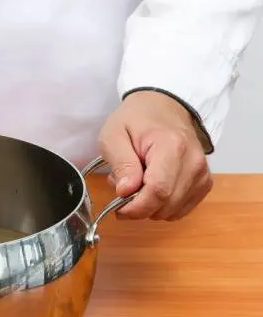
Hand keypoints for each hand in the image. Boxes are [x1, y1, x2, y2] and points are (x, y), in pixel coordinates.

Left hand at [98, 90, 212, 220]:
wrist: (163, 105)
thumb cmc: (136, 119)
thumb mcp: (113, 136)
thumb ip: (120, 164)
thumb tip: (126, 191)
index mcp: (171, 147)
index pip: (158, 191)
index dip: (136, 207)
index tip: (118, 208)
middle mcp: (193, 162)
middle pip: (166, 205)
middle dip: (139, 207)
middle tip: (124, 189)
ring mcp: (201, 173)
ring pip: (173, 211)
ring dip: (151, 206)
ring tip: (138, 182)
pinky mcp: (204, 181)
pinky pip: (181, 209)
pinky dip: (163, 206)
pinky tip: (152, 187)